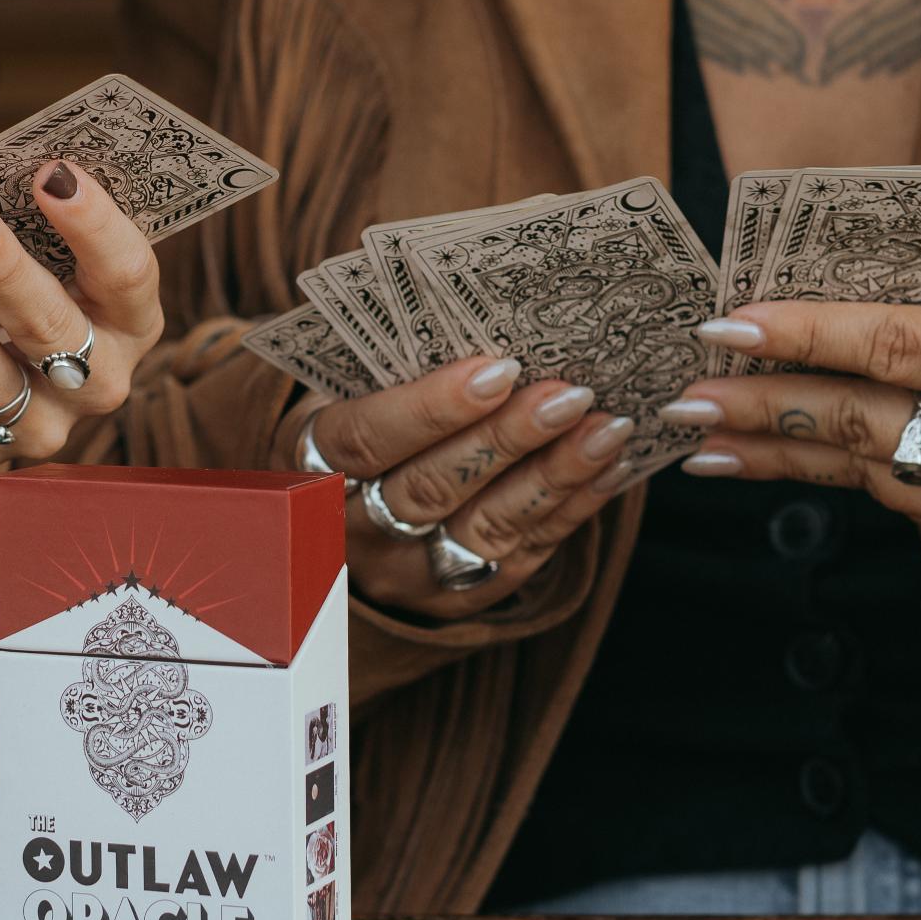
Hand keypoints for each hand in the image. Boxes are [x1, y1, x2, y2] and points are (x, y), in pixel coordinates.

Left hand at [0, 163, 164, 477]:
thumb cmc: (9, 301)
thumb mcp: (41, 267)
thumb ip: (26, 229)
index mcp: (129, 324)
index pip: (128, 276)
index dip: (95, 226)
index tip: (52, 172)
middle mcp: (93, 386)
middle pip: (50, 330)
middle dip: (3, 271)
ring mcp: (31, 432)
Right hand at [291, 356, 638, 618]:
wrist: (344, 519)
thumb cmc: (361, 429)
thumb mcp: (345, 397)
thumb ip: (395, 370)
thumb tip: (488, 322)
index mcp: (311, 464)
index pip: (365, 440)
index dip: (431, 407)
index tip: (497, 369)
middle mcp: (353, 531)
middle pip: (431, 488)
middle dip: (507, 438)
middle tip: (569, 394)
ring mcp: (406, 573)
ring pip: (484, 528)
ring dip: (553, 475)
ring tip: (606, 428)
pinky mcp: (458, 597)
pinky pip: (522, 556)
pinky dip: (571, 509)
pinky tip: (609, 466)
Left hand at [668, 251, 920, 558]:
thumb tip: (860, 267)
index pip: (896, 344)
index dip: (805, 333)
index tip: (728, 324)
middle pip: (861, 421)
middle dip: (761, 406)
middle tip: (681, 393)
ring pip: (866, 470)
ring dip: (777, 452)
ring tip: (700, 434)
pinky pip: (901, 499)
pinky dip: (835, 474)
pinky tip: (772, 461)